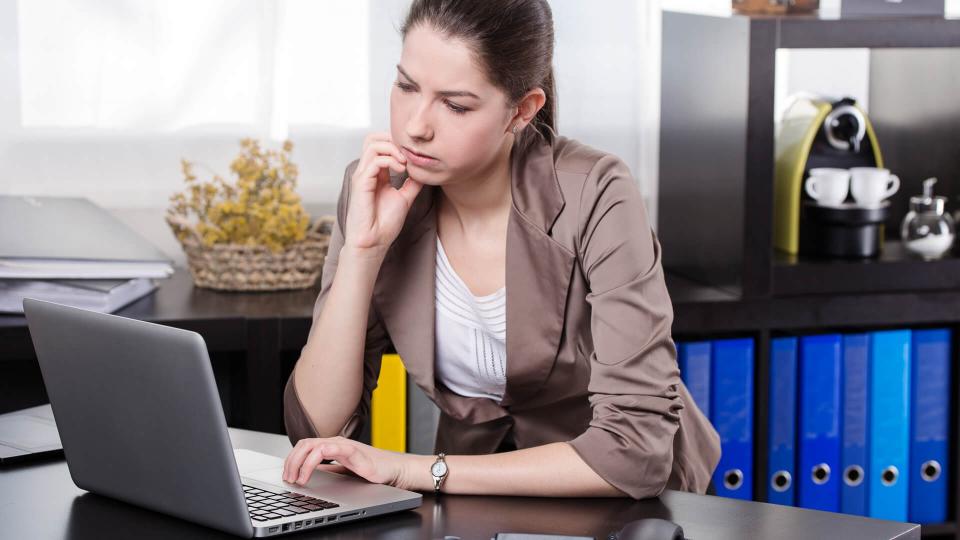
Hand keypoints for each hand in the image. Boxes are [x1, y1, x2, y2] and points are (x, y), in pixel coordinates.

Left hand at [282, 436, 421, 490]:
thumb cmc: (373, 470)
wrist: (394, 470)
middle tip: (289, 479)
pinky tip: (310, 474)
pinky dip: (313, 461)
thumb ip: (329, 469)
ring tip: (297, 479)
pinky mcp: (352, 451)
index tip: (287, 475)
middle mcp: (336, 442)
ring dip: (299, 463)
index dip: (292, 459)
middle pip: (304, 444)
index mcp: (332, 446)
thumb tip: (311, 474)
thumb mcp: (344, 471)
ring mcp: (344, 445)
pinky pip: (328, 449)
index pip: (304, 446)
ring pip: (312, 446)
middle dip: (291, 462)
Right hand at [344, 132, 423, 254]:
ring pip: (372, 144)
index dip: (397, 144)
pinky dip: (390, 160)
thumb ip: (412, 183)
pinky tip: (402, 170)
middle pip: (373, 139)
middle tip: (408, 154)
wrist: (374, 242)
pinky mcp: (361, 183)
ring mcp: (362, 176)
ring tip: (405, 163)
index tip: (413, 155)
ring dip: (393, 149)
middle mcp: (366, 172)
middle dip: (393, 140)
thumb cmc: (385, 224)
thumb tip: (424, 171)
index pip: (380, 145)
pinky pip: (374, 161)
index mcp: (375, 174)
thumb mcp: (404, 198)